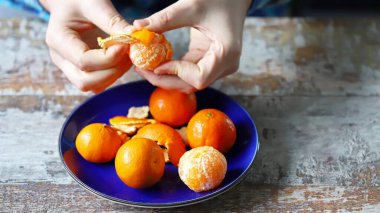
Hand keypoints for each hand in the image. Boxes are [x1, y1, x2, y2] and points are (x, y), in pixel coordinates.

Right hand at [40, 0, 132, 92]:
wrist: (70, 1)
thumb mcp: (95, 4)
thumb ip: (113, 21)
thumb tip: (135, 37)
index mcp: (58, 40)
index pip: (84, 61)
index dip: (109, 58)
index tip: (126, 44)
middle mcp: (61, 59)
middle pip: (86, 82)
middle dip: (112, 71)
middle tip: (128, 53)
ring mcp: (71, 67)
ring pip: (94, 86)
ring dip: (116, 74)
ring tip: (127, 54)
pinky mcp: (83, 70)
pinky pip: (100, 81)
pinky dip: (115, 73)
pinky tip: (123, 57)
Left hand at [133, 0, 251, 92]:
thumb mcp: (190, 6)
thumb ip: (165, 19)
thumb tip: (137, 28)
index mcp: (226, 53)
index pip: (199, 78)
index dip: (176, 74)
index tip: (155, 65)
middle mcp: (226, 65)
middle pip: (192, 84)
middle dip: (165, 79)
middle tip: (140, 69)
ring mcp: (219, 66)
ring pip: (190, 82)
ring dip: (167, 77)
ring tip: (145, 66)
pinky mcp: (211, 62)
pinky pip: (190, 73)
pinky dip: (173, 69)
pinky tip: (156, 62)